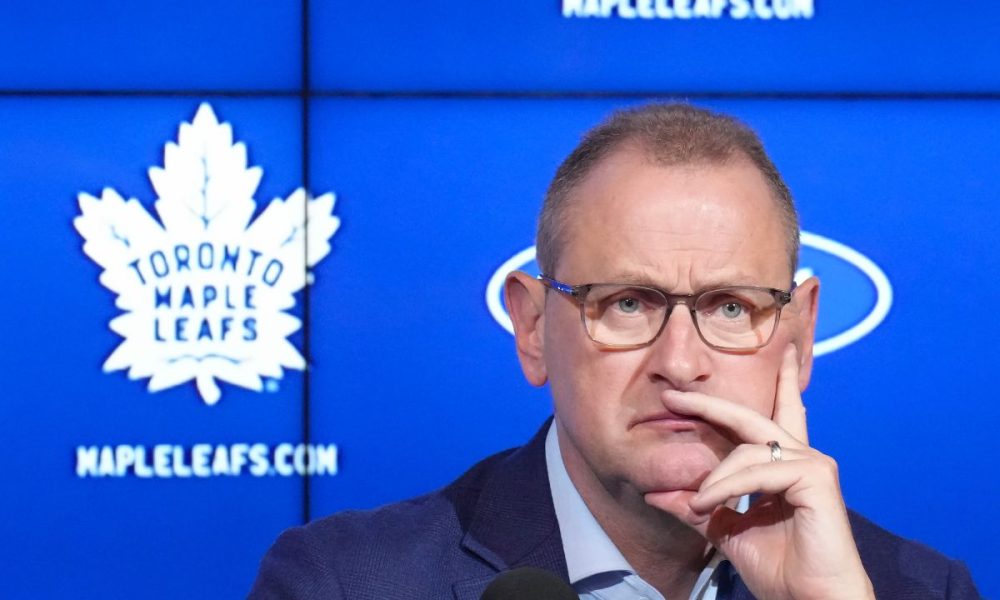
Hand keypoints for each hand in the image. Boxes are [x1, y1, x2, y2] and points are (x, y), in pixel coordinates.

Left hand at [661, 345, 873, 599]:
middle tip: (673, 397)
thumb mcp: (725, 531)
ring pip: (746, 451)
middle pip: (752, 417)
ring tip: (694, 503)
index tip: (774, 360)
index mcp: (785, 467)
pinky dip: (726, 486)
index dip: (775, 386)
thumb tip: (654, 493)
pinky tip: (706, 503)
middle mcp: (802, 458)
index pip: (777, 416)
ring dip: (713, 479)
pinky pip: (758, 471)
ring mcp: (812, 464)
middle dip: (710, 405)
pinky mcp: (816, 478)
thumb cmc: (779, 570)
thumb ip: (697, 508)